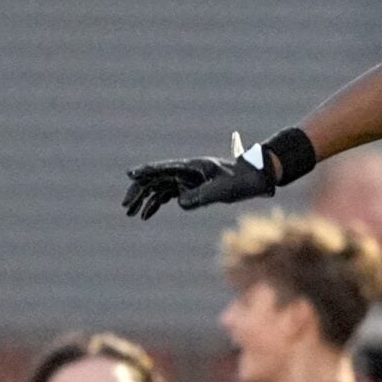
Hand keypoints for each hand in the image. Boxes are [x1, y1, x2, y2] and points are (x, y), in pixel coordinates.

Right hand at [123, 130, 293, 218]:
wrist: (256, 178)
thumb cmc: (242, 181)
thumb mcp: (224, 190)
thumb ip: (201, 196)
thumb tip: (179, 203)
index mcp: (192, 166)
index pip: (164, 169)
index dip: (146, 172)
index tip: (130, 175)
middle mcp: (186, 171)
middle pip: (156, 180)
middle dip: (139, 192)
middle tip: (126, 206)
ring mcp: (187, 179)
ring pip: (159, 188)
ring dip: (145, 200)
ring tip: (131, 214)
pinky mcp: (191, 188)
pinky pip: (168, 195)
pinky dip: (156, 204)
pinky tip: (146, 215)